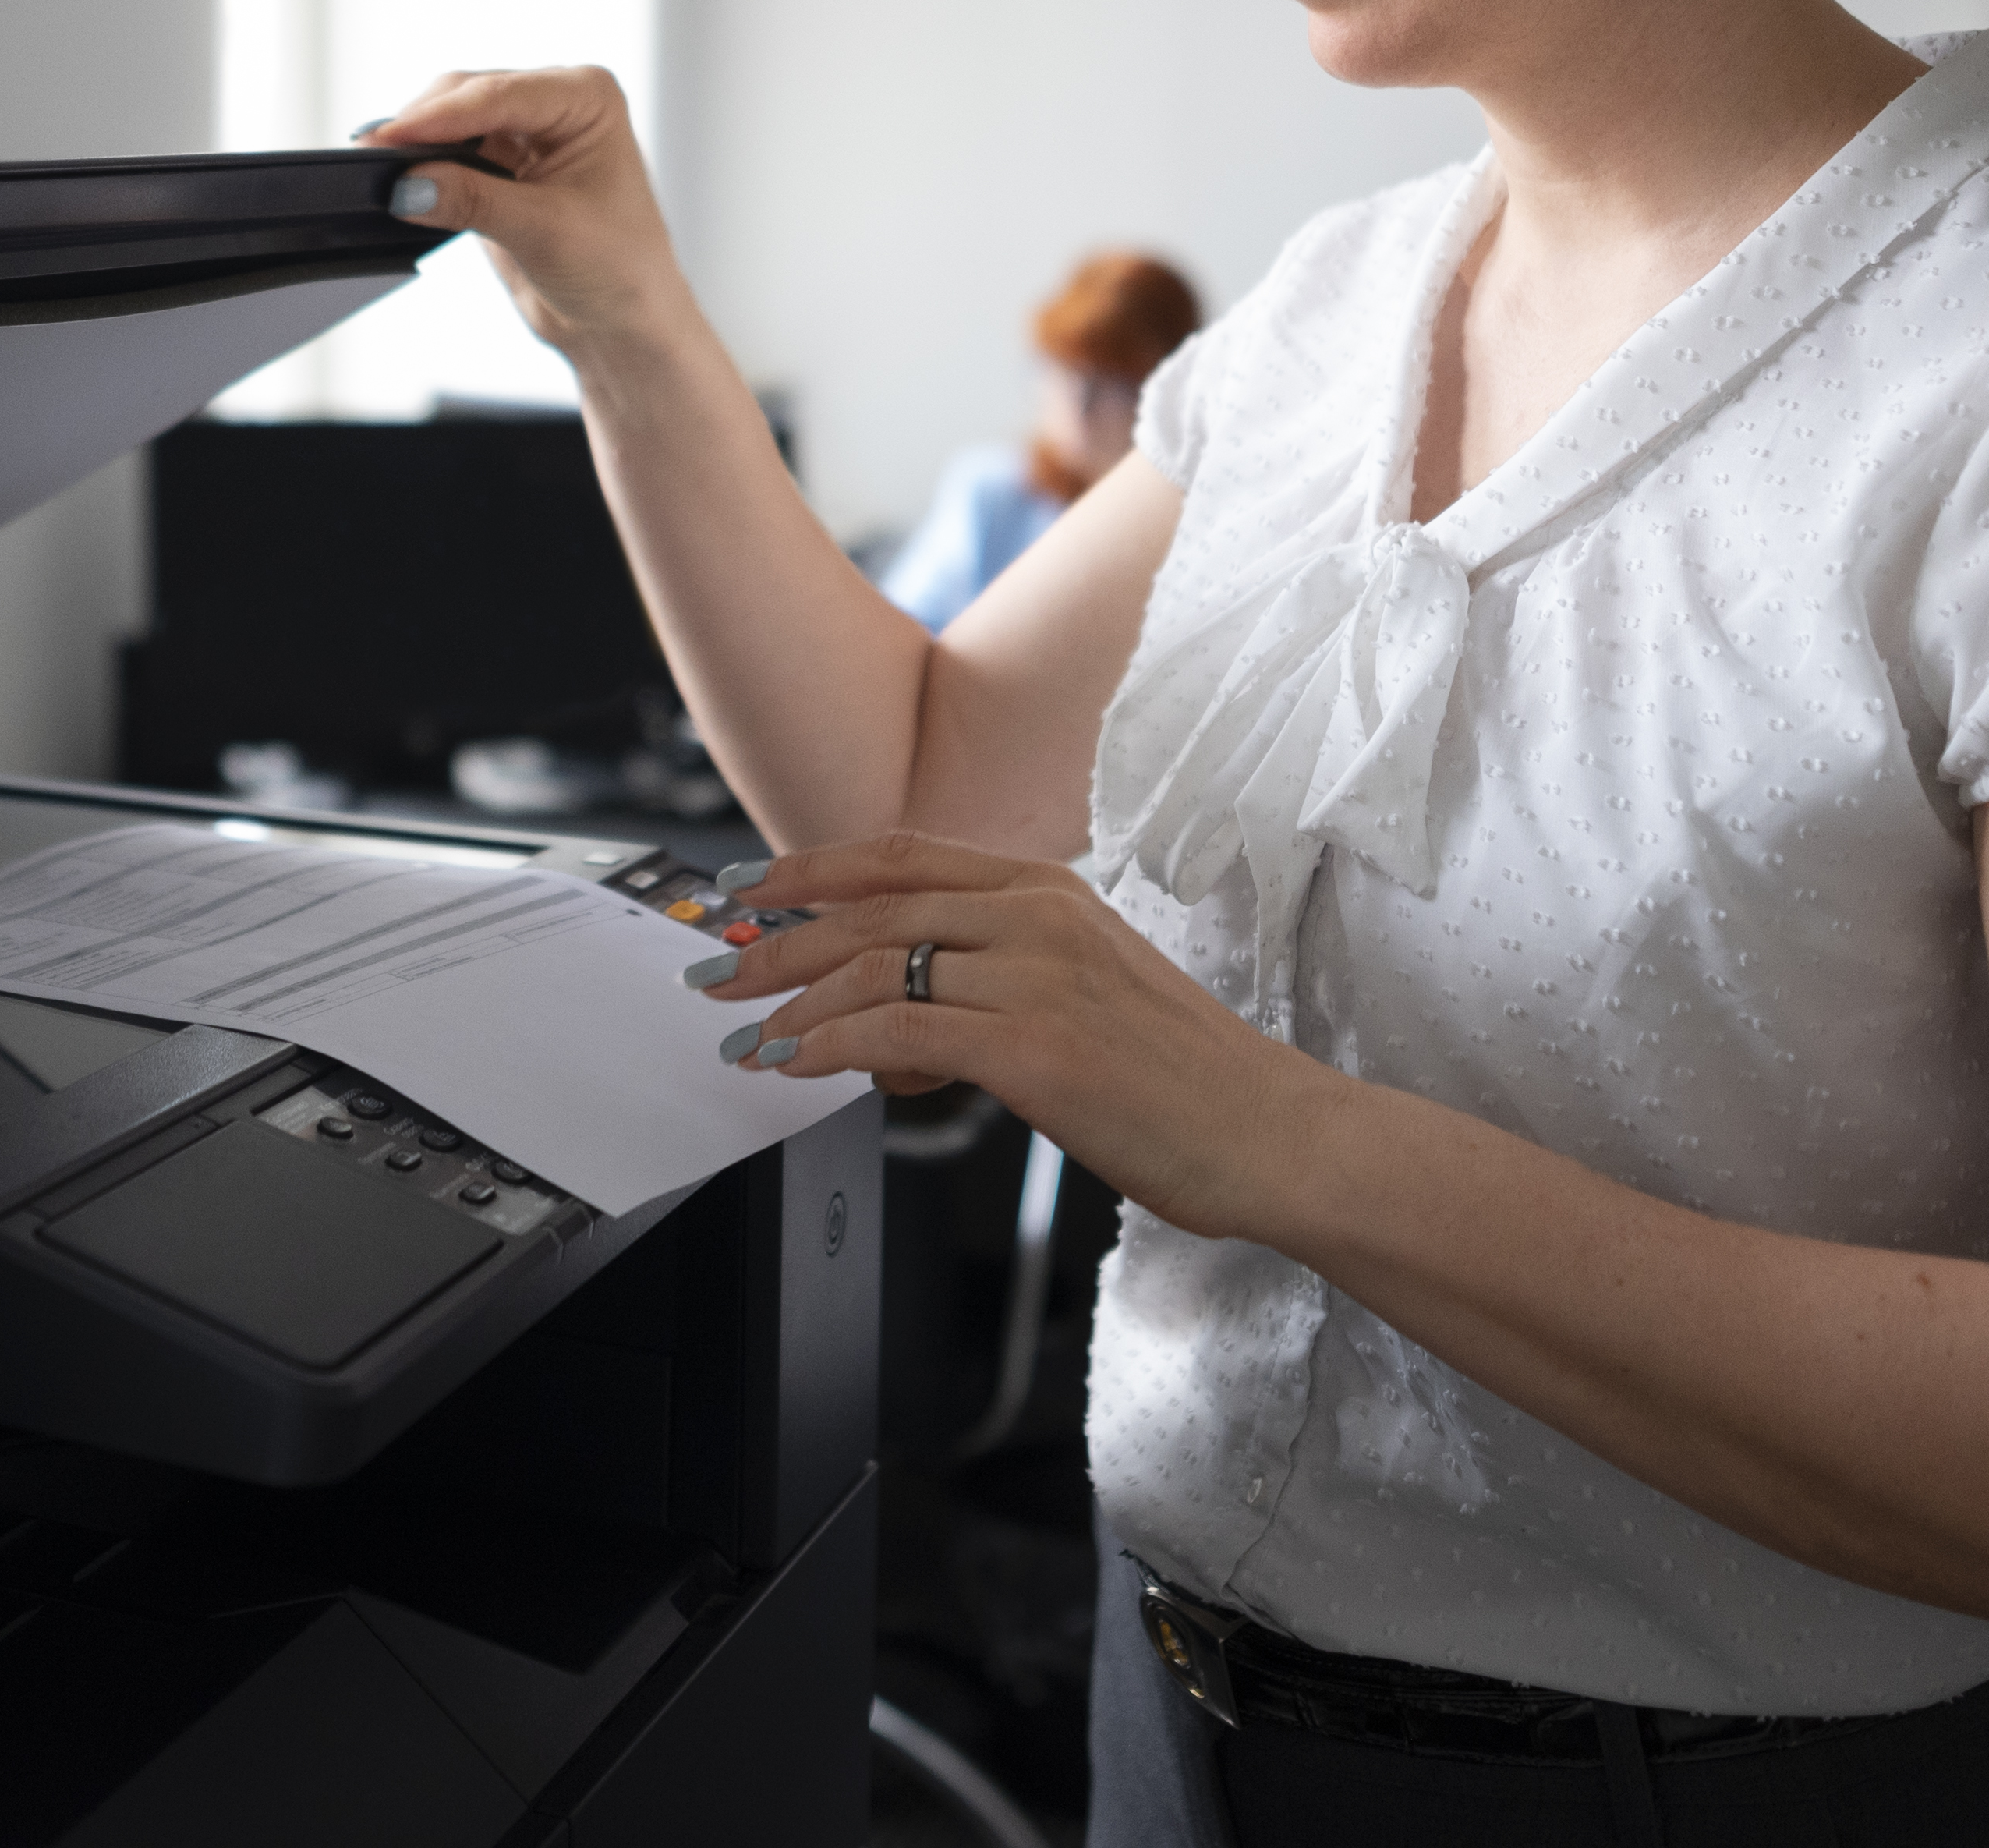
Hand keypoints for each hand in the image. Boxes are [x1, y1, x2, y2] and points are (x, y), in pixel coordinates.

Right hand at [358, 66, 693, 360]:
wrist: (624, 323)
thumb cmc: (620, 270)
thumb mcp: (544, 230)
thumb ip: (473, 200)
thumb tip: (407, 184)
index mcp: (587, 97)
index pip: (497, 95)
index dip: (437, 117)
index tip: (386, 139)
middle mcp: (558, 103)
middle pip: (468, 95)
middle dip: (421, 125)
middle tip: (371, 155)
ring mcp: (527, 132)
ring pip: (453, 121)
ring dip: (418, 143)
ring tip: (377, 168)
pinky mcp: (503, 166)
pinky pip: (450, 153)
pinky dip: (425, 165)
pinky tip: (401, 181)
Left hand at [694, 832, 1332, 1238]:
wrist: (1272, 1133)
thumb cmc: (1183, 1080)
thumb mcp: (1084, 996)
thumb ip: (991, 991)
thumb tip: (893, 1035)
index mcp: (1048, 891)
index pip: (901, 856)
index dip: (810, 868)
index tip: (745, 888)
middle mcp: (1038, 916)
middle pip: (871, 908)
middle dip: (776, 941)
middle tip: (716, 972)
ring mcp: (1038, 977)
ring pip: (875, 966)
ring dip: (792, 1004)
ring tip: (747, 1035)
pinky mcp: (1036, 1048)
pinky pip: (900, 1030)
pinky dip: (831, 1047)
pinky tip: (799, 1067)